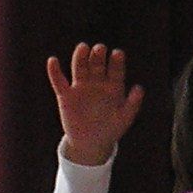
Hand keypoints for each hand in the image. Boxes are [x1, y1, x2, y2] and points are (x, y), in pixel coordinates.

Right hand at [46, 44, 143, 165]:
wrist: (90, 144)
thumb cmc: (110, 130)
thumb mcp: (124, 118)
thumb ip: (133, 104)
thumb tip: (139, 88)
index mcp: (113, 86)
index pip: (115, 70)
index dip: (116, 61)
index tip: (117, 54)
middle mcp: (97, 83)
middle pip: (97, 64)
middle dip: (98, 55)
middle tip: (100, 48)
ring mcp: (81, 88)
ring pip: (79, 68)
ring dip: (80, 57)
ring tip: (83, 47)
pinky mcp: (66, 96)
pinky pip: (59, 81)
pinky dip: (54, 72)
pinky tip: (53, 61)